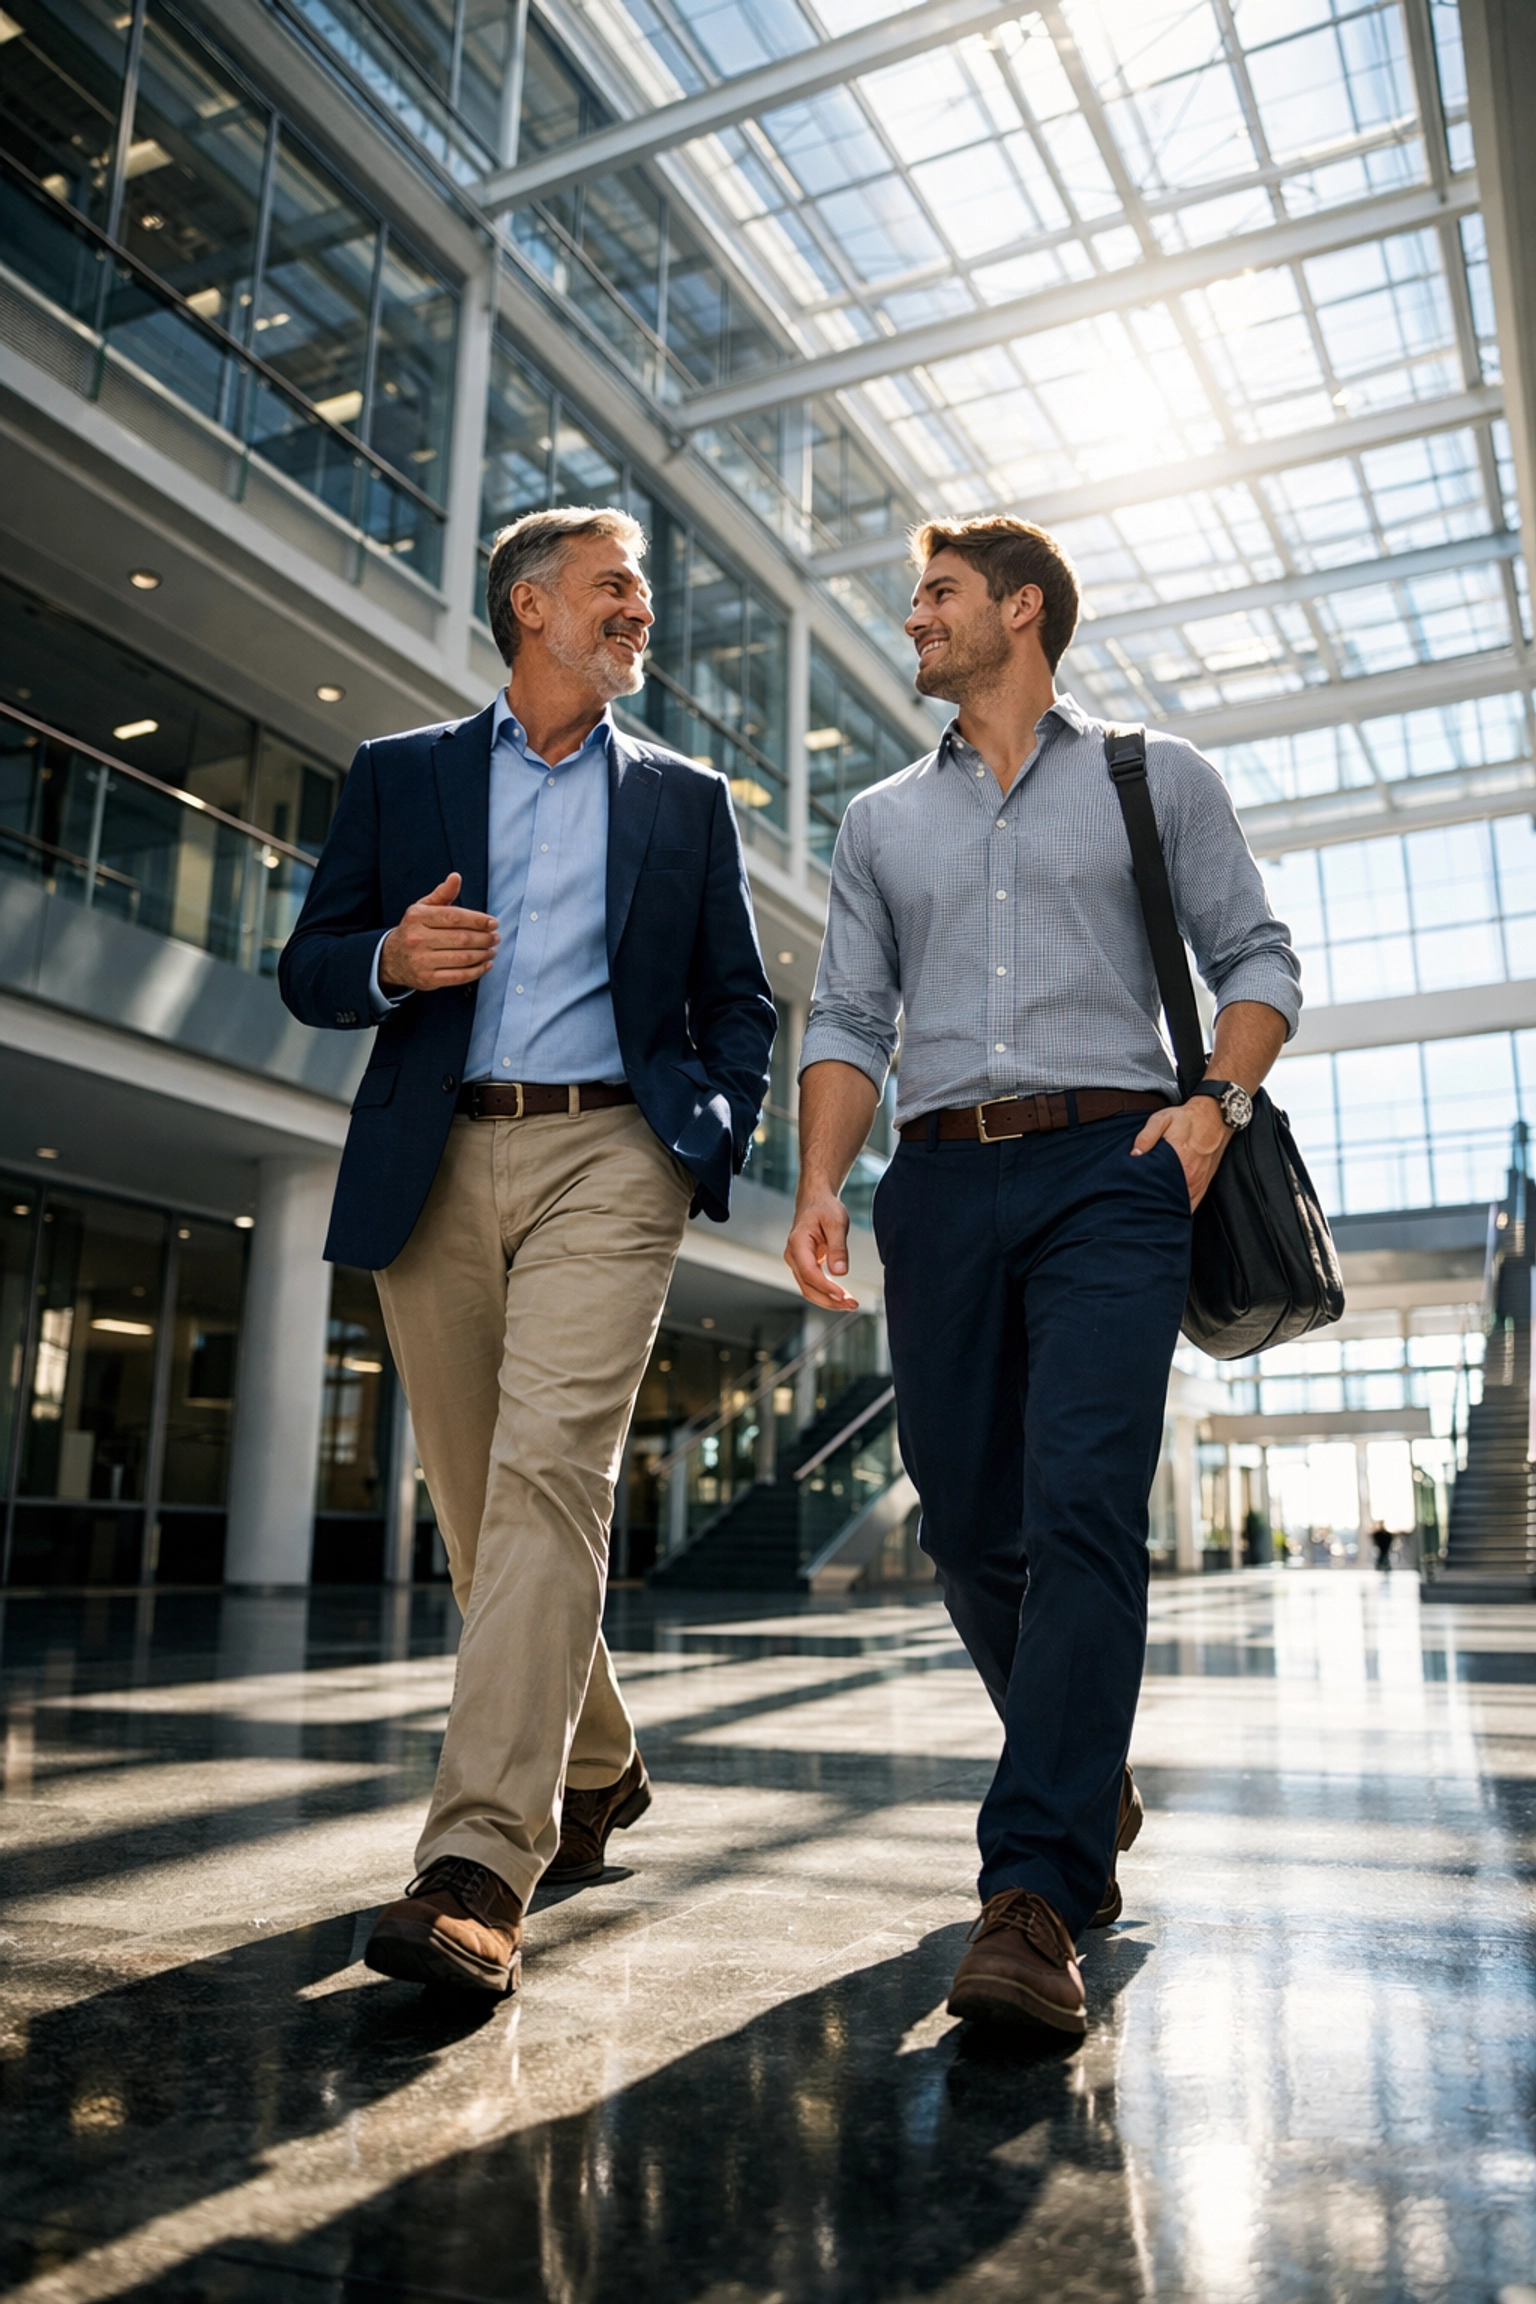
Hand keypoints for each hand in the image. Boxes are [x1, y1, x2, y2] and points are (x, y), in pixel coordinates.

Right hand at [379, 872, 497, 991]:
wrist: (392, 959)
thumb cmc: (413, 930)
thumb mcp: (422, 908)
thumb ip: (442, 894)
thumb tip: (456, 877)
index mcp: (418, 917)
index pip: (454, 917)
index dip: (478, 920)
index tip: (493, 923)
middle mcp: (418, 939)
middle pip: (462, 938)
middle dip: (484, 938)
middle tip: (495, 937)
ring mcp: (422, 961)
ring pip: (463, 958)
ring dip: (483, 955)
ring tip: (492, 950)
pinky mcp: (428, 979)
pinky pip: (459, 977)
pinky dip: (476, 972)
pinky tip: (485, 965)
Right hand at [784, 1187, 859, 1309]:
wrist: (815, 1201)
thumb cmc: (824, 1208)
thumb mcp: (836, 1222)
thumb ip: (838, 1248)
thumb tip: (840, 1273)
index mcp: (797, 1243)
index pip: (810, 1273)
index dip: (826, 1288)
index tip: (844, 1296)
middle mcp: (792, 1256)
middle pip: (807, 1287)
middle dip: (830, 1300)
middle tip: (852, 1305)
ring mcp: (796, 1262)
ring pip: (809, 1290)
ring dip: (829, 1300)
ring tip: (850, 1304)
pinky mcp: (803, 1266)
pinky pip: (812, 1285)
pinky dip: (826, 1294)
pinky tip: (842, 1298)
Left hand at [1132, 1096, 1231, 1211]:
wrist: (1215, 1116)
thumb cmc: (1187, 1119)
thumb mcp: (1163, 1119)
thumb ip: (1147, 1136)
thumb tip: (1134, 1154)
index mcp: (1180, 1164)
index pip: (1159, 1190)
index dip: (1145, 1198)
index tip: (1134, 1200)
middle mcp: (1191, 1178)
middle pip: (1170, 1202)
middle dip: (1154, 1207)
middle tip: (1139, 1208)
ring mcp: (1199, 1183)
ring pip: (1182, 1206)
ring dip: (1168, 1209)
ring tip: (1151, 1212)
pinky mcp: (1204, 1184)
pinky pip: (1193, 1204)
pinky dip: (1182, 1209)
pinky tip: (1170, 1211)